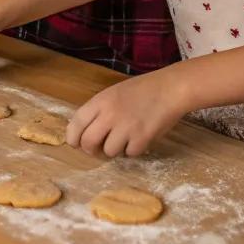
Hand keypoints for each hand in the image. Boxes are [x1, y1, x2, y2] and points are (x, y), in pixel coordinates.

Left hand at [67, 68, 190, 157]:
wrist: (170, 88)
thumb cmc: (143, 90)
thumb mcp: (114, 93)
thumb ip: (99, 110)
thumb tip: (85, 133)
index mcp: (101, 100)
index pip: (76, 123)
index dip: (73, 137)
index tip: (75, 143)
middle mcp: (110, 114)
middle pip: (88, 142)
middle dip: (91, 150)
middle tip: (99, 149)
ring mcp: (126, 127)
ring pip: (108, 151)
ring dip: (115, 149)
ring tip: (125, 138)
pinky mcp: (142, 138)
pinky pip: (130, 154)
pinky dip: (134, 150)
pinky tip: (140, 138)